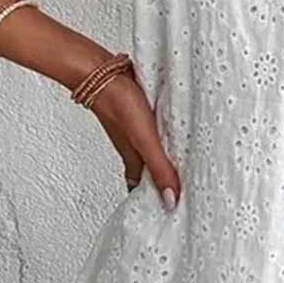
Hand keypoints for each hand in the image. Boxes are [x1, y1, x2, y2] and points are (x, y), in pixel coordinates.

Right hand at [88, 71, 180, 210]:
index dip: (158, 200)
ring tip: (183, 171)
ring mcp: (136, 132)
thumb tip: (170, 200)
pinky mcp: (140, 115)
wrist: (100, 71)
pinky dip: (163, 140)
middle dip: (164, 184)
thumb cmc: (119, 103)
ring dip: (164, 162)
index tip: (172, 211)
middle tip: (183, 195)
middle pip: (150, 173)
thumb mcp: (145, 140)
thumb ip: (159, 168)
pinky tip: (173, 137)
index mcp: (135, 160)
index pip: (146, 189)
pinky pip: (154, 134)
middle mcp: (134, 149)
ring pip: (151, 154)